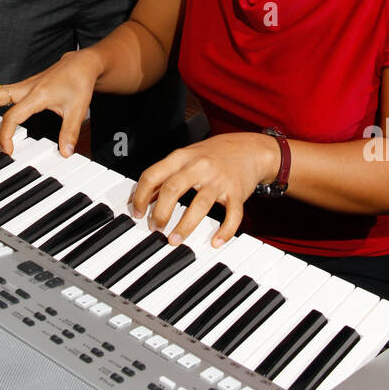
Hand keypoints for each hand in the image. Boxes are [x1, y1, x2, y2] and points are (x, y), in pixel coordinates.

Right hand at [0, 50, 100, 155]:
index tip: (8, 150)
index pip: (12, 116)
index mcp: (37, 94)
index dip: (6, 135)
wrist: (80, 64)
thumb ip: (70, 132)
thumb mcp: (78, 109)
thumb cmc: (78, 82)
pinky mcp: (21, 87)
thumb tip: (65, 152)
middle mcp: (24, 88)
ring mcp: (21, 86)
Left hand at [129, 132, 280, 246]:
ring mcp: (219, 180)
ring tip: (174, 240)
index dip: (141, 196)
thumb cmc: (215, 154)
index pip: (153, 175)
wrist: (251, 148)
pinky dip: (224, 231)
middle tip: (155, 228)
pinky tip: (216, 241)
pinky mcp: (237, 193)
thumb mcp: (187, 156)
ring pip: (199, 205)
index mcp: (183, 157)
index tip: (137, 212)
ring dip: (184, 227)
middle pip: (172, 189)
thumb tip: (146, 197)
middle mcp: (200, 166)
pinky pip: (231, 215)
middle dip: (160, 213)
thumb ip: (167, 174)